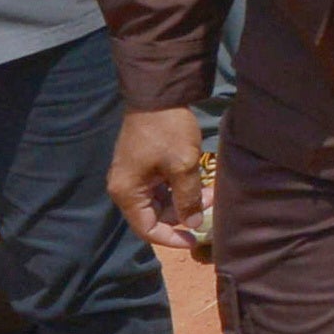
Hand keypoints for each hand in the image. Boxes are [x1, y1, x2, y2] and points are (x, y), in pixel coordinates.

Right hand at [108, 107, 210, 257]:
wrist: (157, 93)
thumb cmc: (167, 131)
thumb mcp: (182, 166)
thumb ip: (188, 198)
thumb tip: (192, 224)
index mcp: (127, 192)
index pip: (147, 229)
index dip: (171, 239)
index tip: (195, 239)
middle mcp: (125, 187)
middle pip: (153, 216)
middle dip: (182, 216)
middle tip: (208, 208)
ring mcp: (133, 175)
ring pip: (160, 201)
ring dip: (184, 201)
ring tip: (209, 193)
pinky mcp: (143, 165)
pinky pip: (161, 187)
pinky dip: (179, 188)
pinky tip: (199, 183)